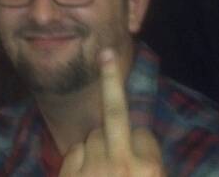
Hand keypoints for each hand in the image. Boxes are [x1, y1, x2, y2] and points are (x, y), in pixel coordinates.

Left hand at [60, 48, 164, 176]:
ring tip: (102, 171)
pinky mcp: (69, 174)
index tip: (140, 149)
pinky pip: (76, 150)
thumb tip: (138, 137)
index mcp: (149, 169)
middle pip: (115, 113)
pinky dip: (80, 158)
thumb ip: (148, 161)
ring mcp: (93, 168)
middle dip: (111, 79)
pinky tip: (86, 175)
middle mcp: (121, 163)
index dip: (141, 140)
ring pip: (93, 136)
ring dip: (97, 146)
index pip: (144, 134)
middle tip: (106, 53)